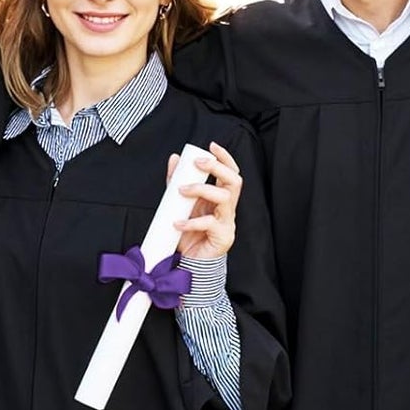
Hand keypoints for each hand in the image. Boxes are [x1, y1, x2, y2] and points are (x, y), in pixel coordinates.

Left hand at [171, 142, 240, 261]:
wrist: (190, 263)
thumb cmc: (189, 233)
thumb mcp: (181, 204)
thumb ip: (177, 182)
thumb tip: (175, 159)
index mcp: (221, 198)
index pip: (231, 172)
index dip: (225, 158)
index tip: (211, 146)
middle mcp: (228, 208)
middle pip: (234, 181)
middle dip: (217, 168)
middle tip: (198, 163)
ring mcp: (228, 222)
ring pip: (224, 198)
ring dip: (202, 189)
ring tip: (182, 191)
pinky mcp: (222, 237)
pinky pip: (209, 223)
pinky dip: (191, 221)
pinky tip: (177, 223)